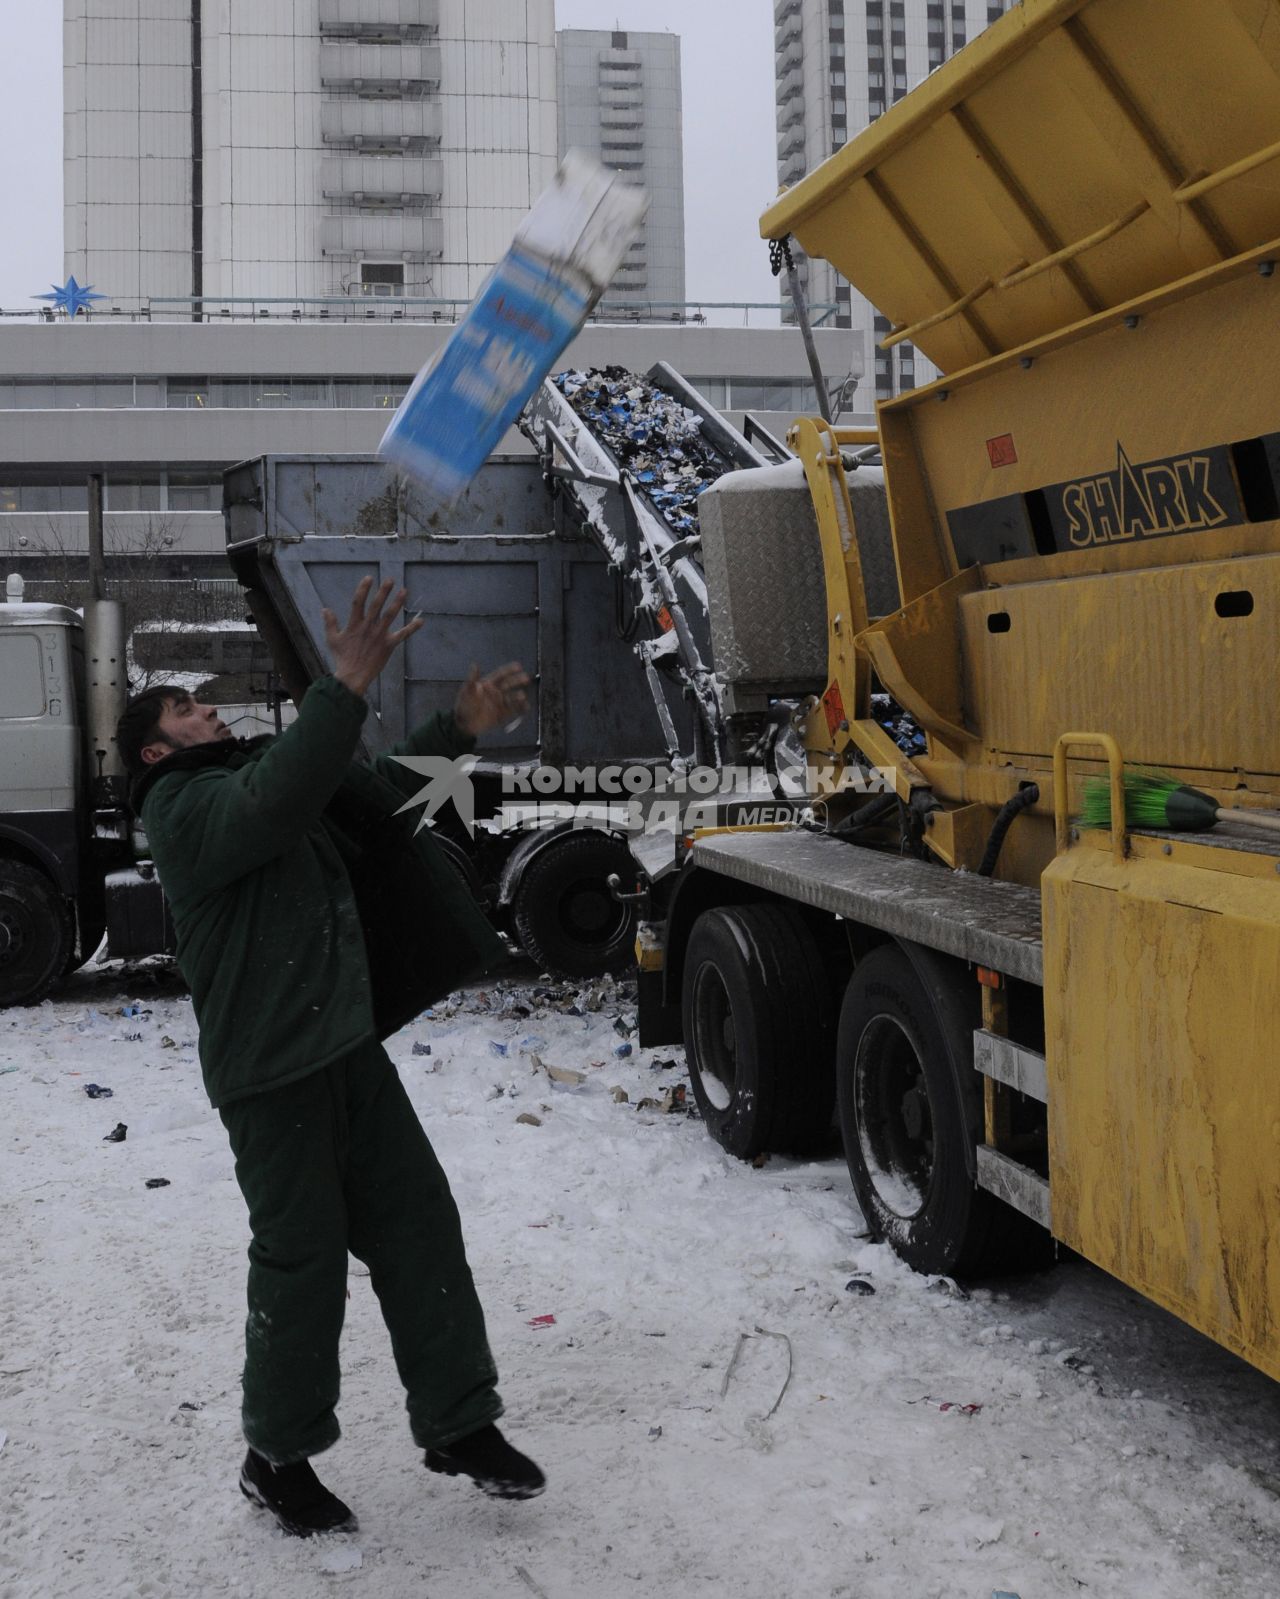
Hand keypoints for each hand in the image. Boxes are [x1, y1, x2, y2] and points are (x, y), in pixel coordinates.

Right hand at [324, 577, 422, 697]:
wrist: (353, 676)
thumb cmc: (342, 658)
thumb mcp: (332, 639)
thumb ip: (330, 623)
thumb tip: (325, 609)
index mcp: (354, 624)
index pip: (358, 602)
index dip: (363, 589)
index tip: (369, 578)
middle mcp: (367, 627)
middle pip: (376, 605)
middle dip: (383, 591)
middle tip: (390, 580)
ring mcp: (379, 635)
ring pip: (390, 615)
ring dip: (398, 602)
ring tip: (404, 591)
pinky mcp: (388, 645)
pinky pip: (402, 635)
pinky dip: (412, 628)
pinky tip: (421, 620)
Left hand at [454, 662, 530, 737]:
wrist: (464, 724)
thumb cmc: (464, 705)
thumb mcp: (466, 691)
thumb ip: (472, 679)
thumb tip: (475, 664)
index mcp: (489, 684)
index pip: (501, 674)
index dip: (509, 670)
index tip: (518, 666)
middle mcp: (497, 692)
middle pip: (510, 684)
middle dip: (518, 680)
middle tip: (526, 678)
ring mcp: (501, 703)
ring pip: (513, 697)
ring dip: (518, 696)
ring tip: (522, 696)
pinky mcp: (503, 713)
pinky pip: (515, 710)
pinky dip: (521, 708)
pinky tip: (526, 707)